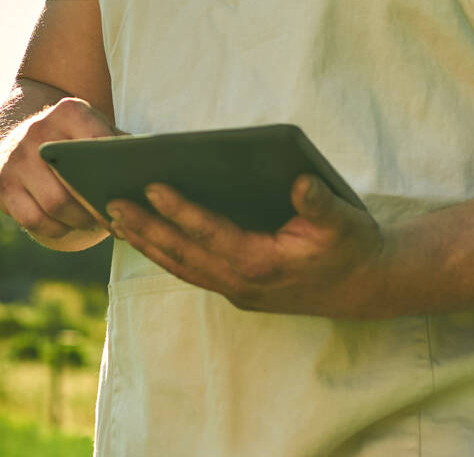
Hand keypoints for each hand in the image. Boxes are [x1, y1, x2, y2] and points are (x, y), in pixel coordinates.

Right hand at [0, 97, 123, 249]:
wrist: (21, 133)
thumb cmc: (73, 139)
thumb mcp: (96, 128)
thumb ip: (120, 146)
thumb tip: (156, 172)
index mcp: (68, 112)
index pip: (98, 145)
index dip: (117, 173)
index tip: (133, 193)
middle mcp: (37, 132)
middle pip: (74, 183)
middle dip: (99, 207)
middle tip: (117, 219)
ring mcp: (16, 160)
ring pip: (54, 205)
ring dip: (80, 221)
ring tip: (96, 223)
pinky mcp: (3, 187)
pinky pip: (34, 221)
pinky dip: (57, 229)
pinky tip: (70, 225)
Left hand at [107, 174, 393, 318]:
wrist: (364, 288)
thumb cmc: (351, 247)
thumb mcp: (343, 221)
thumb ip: (319, 203)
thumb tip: (299, 181)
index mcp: (263, 263)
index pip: (211, 234)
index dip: (180, 211)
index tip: (151, 186)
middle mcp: (242, 283)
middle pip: (182, 254)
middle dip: (145, 228)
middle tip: (110, 200)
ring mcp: (236, 291)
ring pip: (180, 266)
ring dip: (146, 243)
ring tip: (114, 216)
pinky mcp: (235, 291)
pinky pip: (190, 271)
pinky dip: (164, 253)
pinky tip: (144, 234)